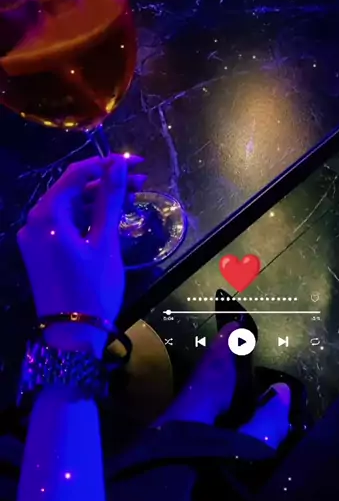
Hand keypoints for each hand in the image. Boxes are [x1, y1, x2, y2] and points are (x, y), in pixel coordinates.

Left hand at [18, 154, 144, 356]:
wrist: (73, 337)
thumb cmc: (93, 288)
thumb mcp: (104, 241)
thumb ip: (109, 200)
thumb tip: (118, 165)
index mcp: (47, 215)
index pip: (76, 175)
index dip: (106, 164)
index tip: (135, 163)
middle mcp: (35, 222)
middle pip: (72, 189)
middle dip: (106, 182)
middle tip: (141, 180)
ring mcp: (35, 239)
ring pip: (69, 207)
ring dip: (98, 200)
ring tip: (133, 196)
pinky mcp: (41, 253)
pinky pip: (64, 225)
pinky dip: (87, 218)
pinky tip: (111, 216)